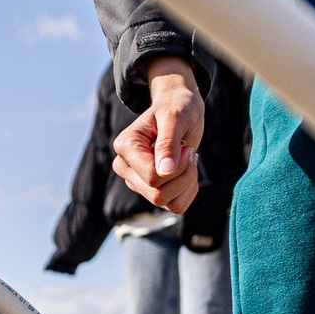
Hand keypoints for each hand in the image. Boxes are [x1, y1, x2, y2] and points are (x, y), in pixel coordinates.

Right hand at [113, 56, 203, 212]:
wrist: (181, 108)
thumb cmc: (177, 107)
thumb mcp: (175, 117)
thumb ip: (167, 144)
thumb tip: (163, 173)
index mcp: (125, 147)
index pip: (152, 177)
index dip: (177, 166)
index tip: (184, 146)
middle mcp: (125, 167)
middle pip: (158, 194)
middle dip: (184, 175)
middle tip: (189, 152)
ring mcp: (137, 181)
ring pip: (166, 203)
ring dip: (187, 183)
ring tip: (188, 159)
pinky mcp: (151, 190)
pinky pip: (175, 207)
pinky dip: (188, 191)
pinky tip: (188, 171)